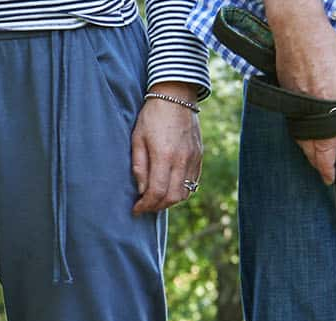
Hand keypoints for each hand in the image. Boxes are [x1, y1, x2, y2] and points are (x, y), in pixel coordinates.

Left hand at [130, 86, 201, 213]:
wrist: (176, 96)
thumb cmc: (151, 117)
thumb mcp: (137, 140)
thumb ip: (139, 167)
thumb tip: (141, 191)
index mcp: (164, 156)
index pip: (157, 192)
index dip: (145, 206)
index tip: (136, 209)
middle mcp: (182, 159)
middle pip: (173, 197)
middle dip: (157, 207)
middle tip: (144, 206)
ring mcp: (194, 157)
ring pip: (185, 192)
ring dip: (170, 200)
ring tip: (156, 198)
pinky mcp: (199, 154)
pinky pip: (193, 181)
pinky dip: (181, 190)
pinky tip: (169, 187)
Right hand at [269, 11, 335, 182]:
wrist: (300, 34)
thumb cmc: (331, 51)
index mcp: (327, 108)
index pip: (326, 148)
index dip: (328, 166)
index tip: (330, 179)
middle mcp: (307, 112)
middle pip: (310, 149)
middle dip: (320, 161)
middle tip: (329, 169)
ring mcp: (294, 108)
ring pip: (302, 138)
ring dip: (314, 146)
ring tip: (328, 148)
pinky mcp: (287, 100)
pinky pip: (297, 124)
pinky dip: (306, 132)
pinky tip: (315, 129)